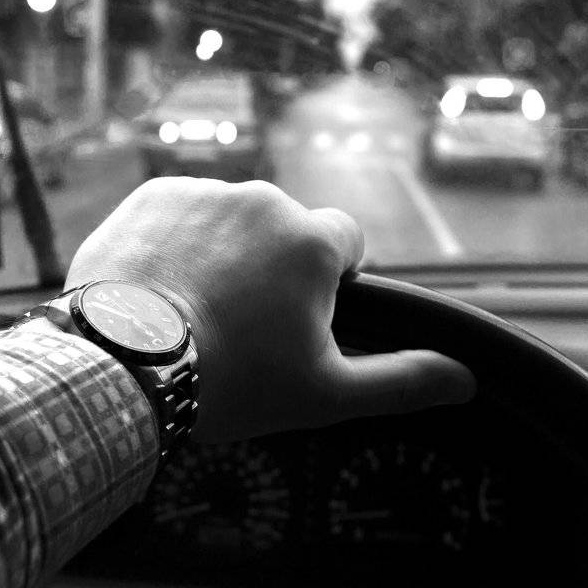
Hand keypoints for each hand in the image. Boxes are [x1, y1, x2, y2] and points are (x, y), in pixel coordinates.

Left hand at [66, 177, 474, 441]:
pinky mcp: (150, 196)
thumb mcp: (324, 395)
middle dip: (270, 270)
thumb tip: (466, 379)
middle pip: (283, 232)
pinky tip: (155, 292)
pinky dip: (173, 244)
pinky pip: (177, 214)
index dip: (327, 284)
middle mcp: (263, 200)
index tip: (296, 323)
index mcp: (313, 241)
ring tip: (190, 313)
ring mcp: (202, 192)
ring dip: (221, 253)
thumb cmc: (232, 382)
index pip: (346, 244)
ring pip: (229, 221)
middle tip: (237, 330)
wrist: (121, 364)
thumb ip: (402, 382)